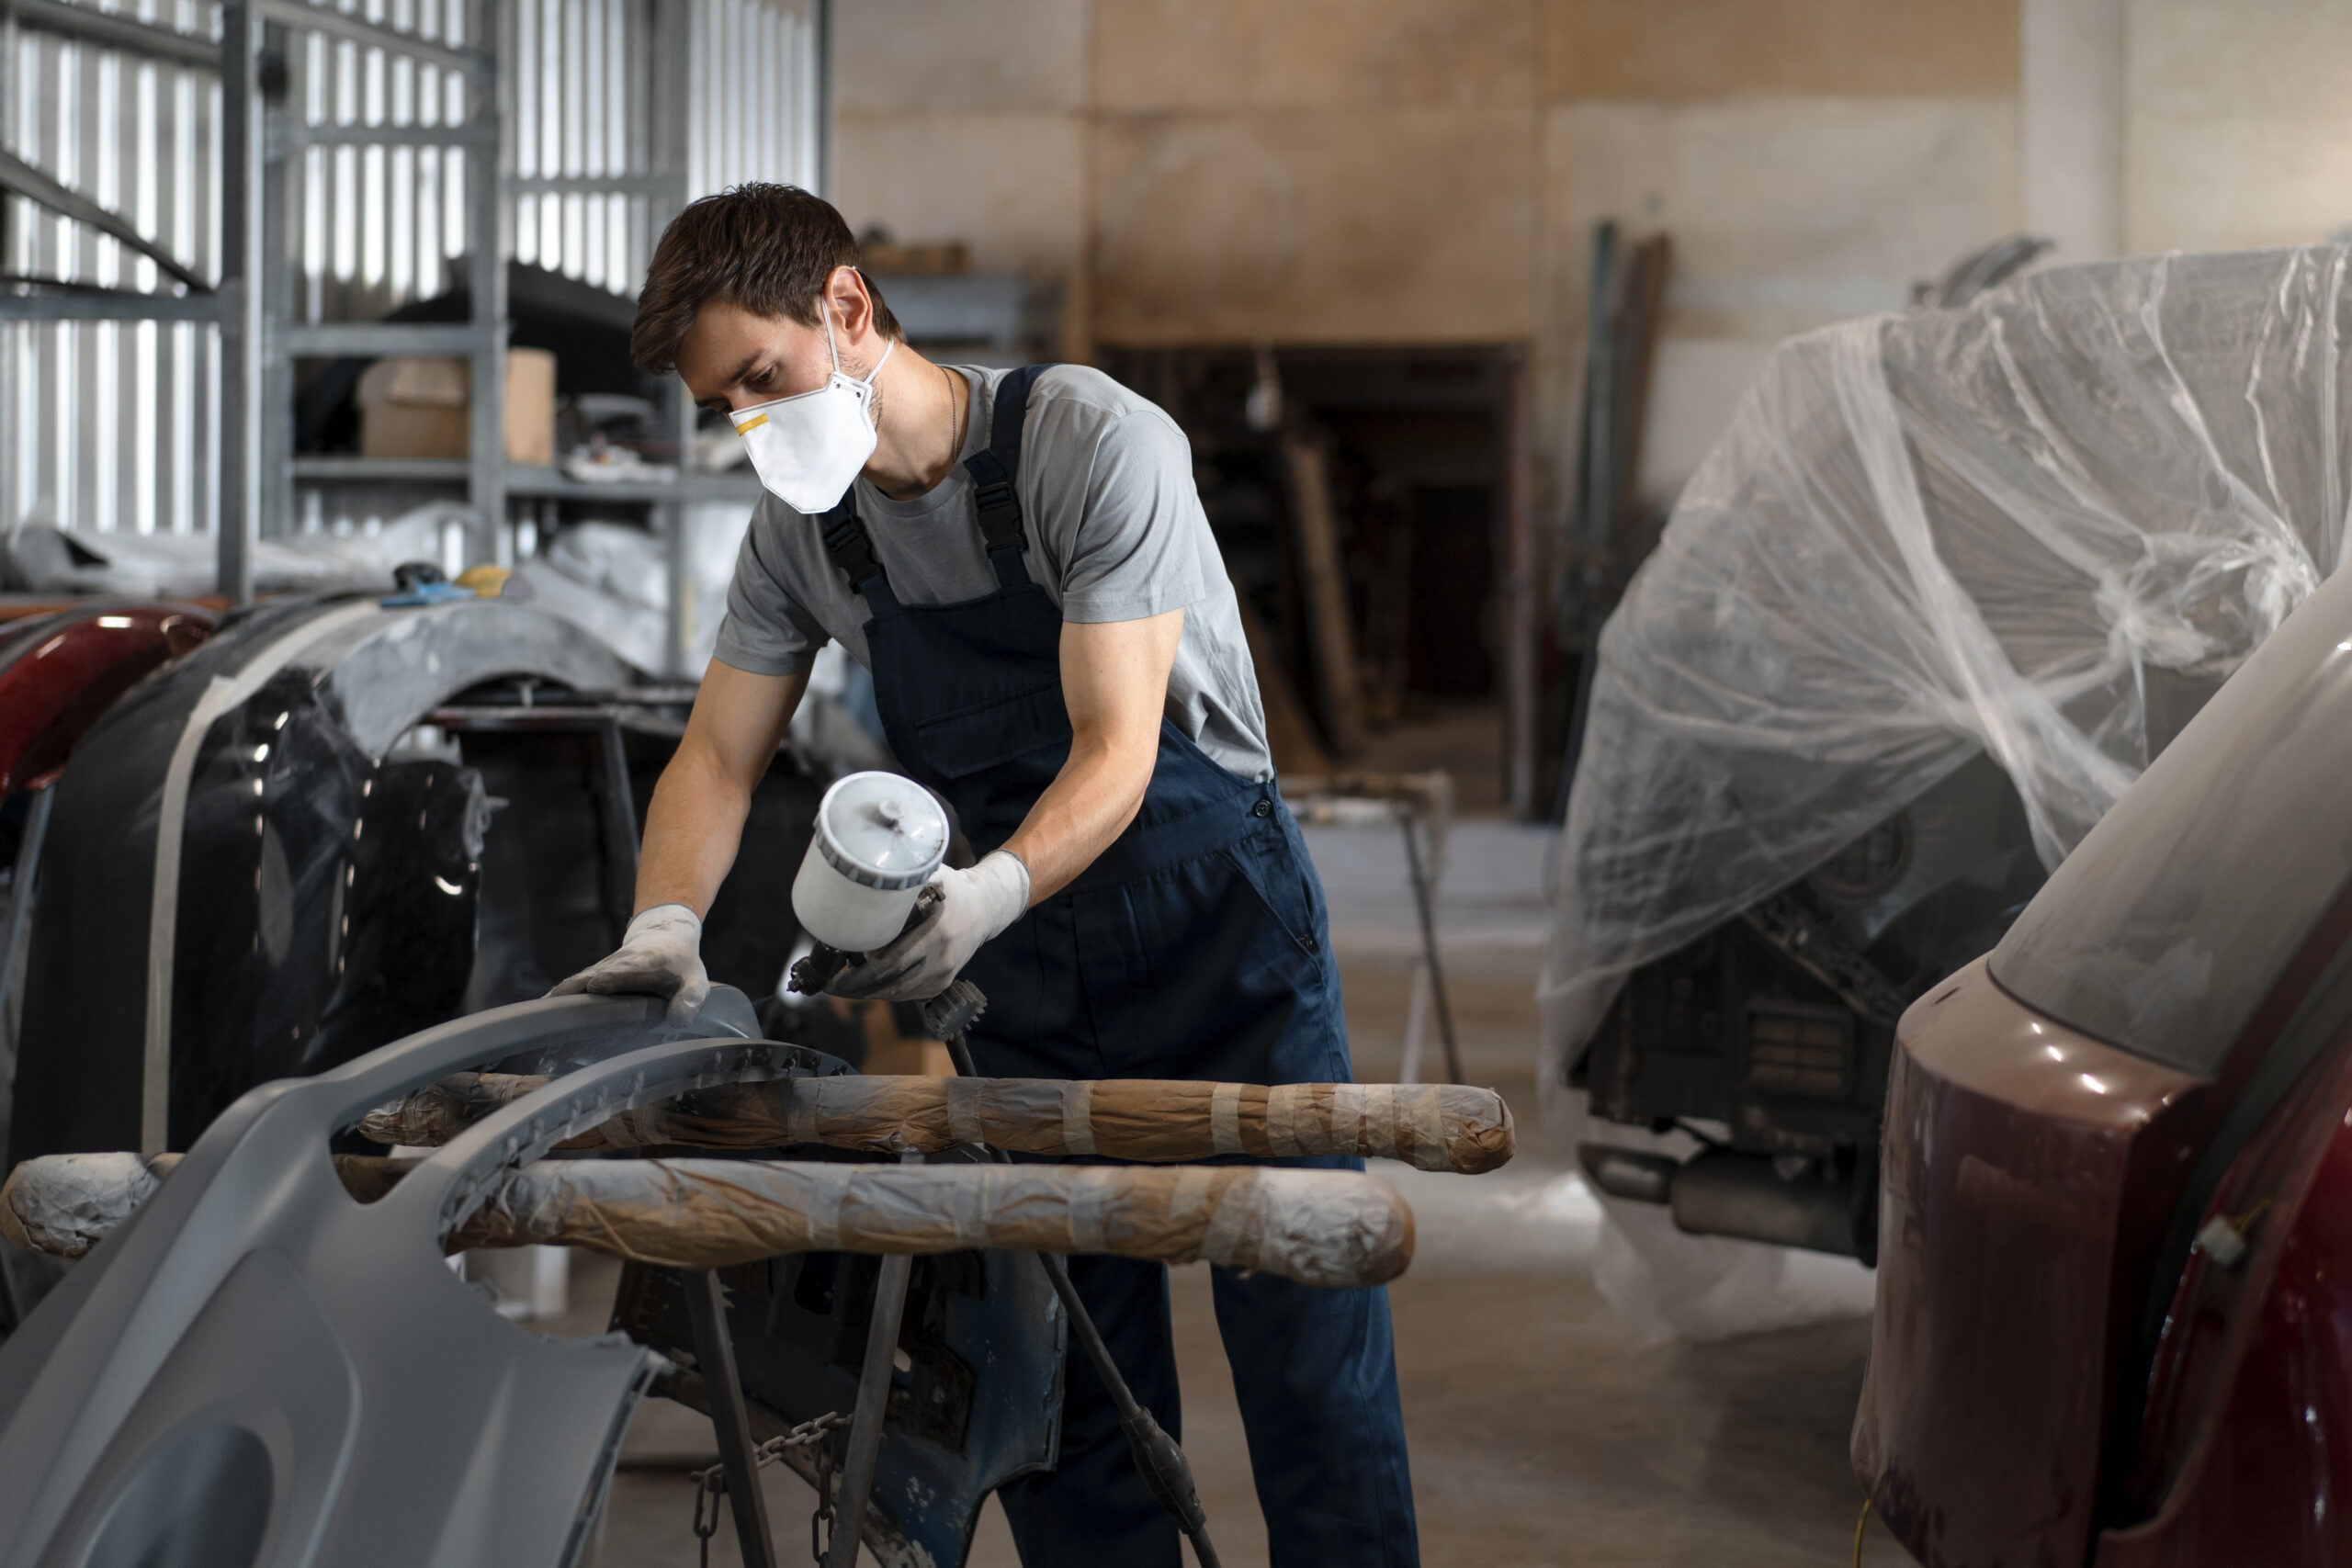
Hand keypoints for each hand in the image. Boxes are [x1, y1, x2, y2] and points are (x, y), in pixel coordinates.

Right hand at [547, 903, 709, 1025]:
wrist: (664, 935)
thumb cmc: (681, 965)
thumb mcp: (696, 982)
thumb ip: (691, 1000)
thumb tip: (677, 1022)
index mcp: (645, 965)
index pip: (626, 971)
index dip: (612, 978)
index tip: (596, 985)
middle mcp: (617, 965)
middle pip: (591, 976)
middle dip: (574, 991)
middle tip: (554, 1013)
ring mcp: (601, 970)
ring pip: (577, 982)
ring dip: (559, 998)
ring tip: (540, 1020)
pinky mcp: (592, 977)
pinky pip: (572, 988)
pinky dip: (558, 1000)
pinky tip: (542, 1016)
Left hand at [829, 851, 1029, 1002]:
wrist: (985, 907)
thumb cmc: (951, 889)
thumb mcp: (931, 875)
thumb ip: (902, 879)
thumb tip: (863, 876)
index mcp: (937, 932)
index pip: (892, 960)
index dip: (863, 969)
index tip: (838, 969)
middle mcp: (942, 957)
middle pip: (892, 980)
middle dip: (857, 986)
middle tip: (831, 984)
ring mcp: (944, 973)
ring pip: (899, 991)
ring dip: (868, 992)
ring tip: (843, 988)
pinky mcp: (943, 982)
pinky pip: (909, 993)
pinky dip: (886, 992)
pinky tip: (868, 988)